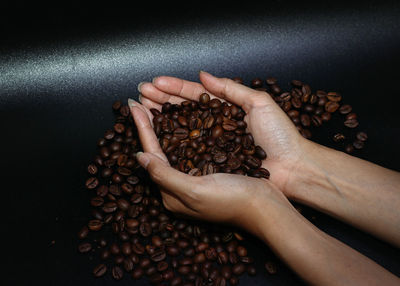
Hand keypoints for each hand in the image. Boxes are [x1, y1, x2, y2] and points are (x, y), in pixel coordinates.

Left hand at [128, 98, 294, 237]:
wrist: (266, 207)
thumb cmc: (233, 201)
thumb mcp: (193, 191)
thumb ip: (164, 175)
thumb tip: (140, 157)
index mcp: (172, 193)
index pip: (151, 153)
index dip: (142, 127)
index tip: (134, 105)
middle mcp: (180, 185)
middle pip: (160, 148)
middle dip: (150, 123)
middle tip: (143, 100)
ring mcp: (195, 178)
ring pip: (174, 145)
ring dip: (165, 124)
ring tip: (157, 104)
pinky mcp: (210, 172)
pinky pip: (190, 147)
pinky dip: (184, 130)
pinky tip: (183, 119)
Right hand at [137, 71, 307, 193]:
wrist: (293, 168)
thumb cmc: (280, 136)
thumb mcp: (259, 103)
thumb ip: (230, 88)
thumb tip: (202, 74)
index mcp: (225, 108)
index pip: (195, 95)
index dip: (174, 88)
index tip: (154, 83)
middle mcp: (214, 125)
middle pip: (183, 109)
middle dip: (162, 100)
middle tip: (141, 93)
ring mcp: (211, 144)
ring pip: (181, 127)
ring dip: (161, 117)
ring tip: (143, 108)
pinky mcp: (211, 162)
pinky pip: (188, 150)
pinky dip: (172, 142)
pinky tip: (157, 135)